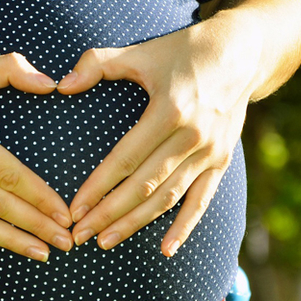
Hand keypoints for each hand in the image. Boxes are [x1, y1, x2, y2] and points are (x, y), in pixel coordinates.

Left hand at [59, 19, 260, 255]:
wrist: (240, 53)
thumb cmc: (184, 51)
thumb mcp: (142, 52)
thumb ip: (98, 64)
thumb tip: (61, 85)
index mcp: (169, 110)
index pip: (124, 159)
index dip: (97, 187)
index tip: (74, 210)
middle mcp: (192, 137)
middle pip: (144, 186)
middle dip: (109, 213)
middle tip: (80, 235)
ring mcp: (210, 152)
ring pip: (168, 198)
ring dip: (137, 223)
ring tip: (107, 241)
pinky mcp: (222, 160)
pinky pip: (202, 200)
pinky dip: (184, 227)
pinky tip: (166, 249)